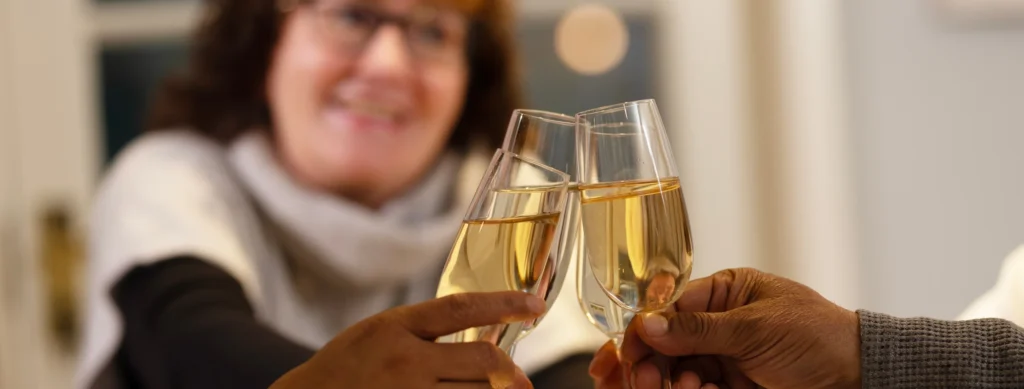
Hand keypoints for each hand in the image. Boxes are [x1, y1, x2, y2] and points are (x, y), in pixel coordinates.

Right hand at [270, 292, 544, 388]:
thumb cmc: (346, 367)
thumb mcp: (379, 332)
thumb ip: (425, 328)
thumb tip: (487, 340)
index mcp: (395, 328)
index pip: (462, 308)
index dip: (506, 304)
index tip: (537, 306)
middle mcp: (404, 361)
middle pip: (483, 362)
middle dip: (509, 371)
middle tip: (520, 379)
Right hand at [595, 268, 860, 388]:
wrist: (862, 378)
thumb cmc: (821, 337)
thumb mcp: (756, 327)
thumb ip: (698, 329)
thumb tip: (648, 324)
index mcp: (726, 293)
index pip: (669, 309)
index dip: (644, 331)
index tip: (624, 353)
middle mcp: (720, 324)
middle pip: (666, 344)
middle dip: (650, 363)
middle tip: (642, 381)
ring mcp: (726, 358)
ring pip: (676, 371)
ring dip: (669, 382)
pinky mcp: (733, 387)